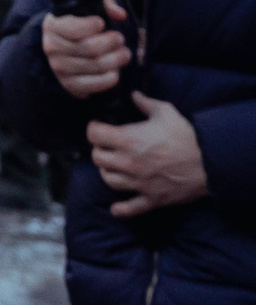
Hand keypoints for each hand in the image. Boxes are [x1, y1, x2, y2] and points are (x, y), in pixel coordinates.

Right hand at [42, 0, 133, 100]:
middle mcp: (52, 48)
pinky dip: (110, 78)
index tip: (102, 23)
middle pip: (90, 48)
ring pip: (95, 66)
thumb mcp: (86, 8)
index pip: (74, 28)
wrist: (62, 49)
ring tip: (124, 53)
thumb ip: (104, 5)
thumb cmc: (78, 25)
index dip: (93, 25)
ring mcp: (59, 68)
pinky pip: (94, 84)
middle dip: (111, 43)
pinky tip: (116, 71)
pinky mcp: (70, 85)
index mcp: (52, 26)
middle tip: (121, 39)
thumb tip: (120, 14)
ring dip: (116, 60)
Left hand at [91, 93, 209, 217]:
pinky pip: (131, 208)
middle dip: (100, 150)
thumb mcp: (165, 112)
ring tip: (113, 166)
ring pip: (108, 180)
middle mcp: (128, 163)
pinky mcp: (152, 199)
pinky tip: (116, 208)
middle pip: (98, 158)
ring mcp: (139, 183)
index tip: (99, 127)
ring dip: (108, 172)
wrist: (210, 163)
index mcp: (128, 140)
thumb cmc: (187, 136)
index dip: (94, 129)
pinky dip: (121, 209)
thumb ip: (145, 103)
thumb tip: (134, 95)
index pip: (94, 135)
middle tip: (107, 146)